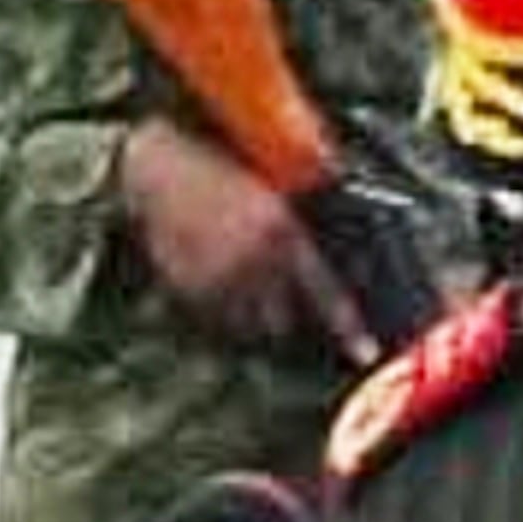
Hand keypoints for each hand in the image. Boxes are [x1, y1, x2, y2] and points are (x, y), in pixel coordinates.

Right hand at [120, 118, 373, 363]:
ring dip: (250, 318)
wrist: (157, 166)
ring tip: (241, 288)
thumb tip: (327, 262)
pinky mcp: (187, 289)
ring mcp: (218, 280)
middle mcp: (255, 263)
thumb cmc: (217, 171)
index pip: (325, 293)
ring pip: (247, 327)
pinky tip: (213, 281)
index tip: (365, 355)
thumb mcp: (269, 191)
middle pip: (283, 323)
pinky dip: (218, 312)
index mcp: (283, 234)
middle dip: (283, 317)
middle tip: (273, 299)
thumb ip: (297, 231)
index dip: (349, 328)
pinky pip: (212, 319)